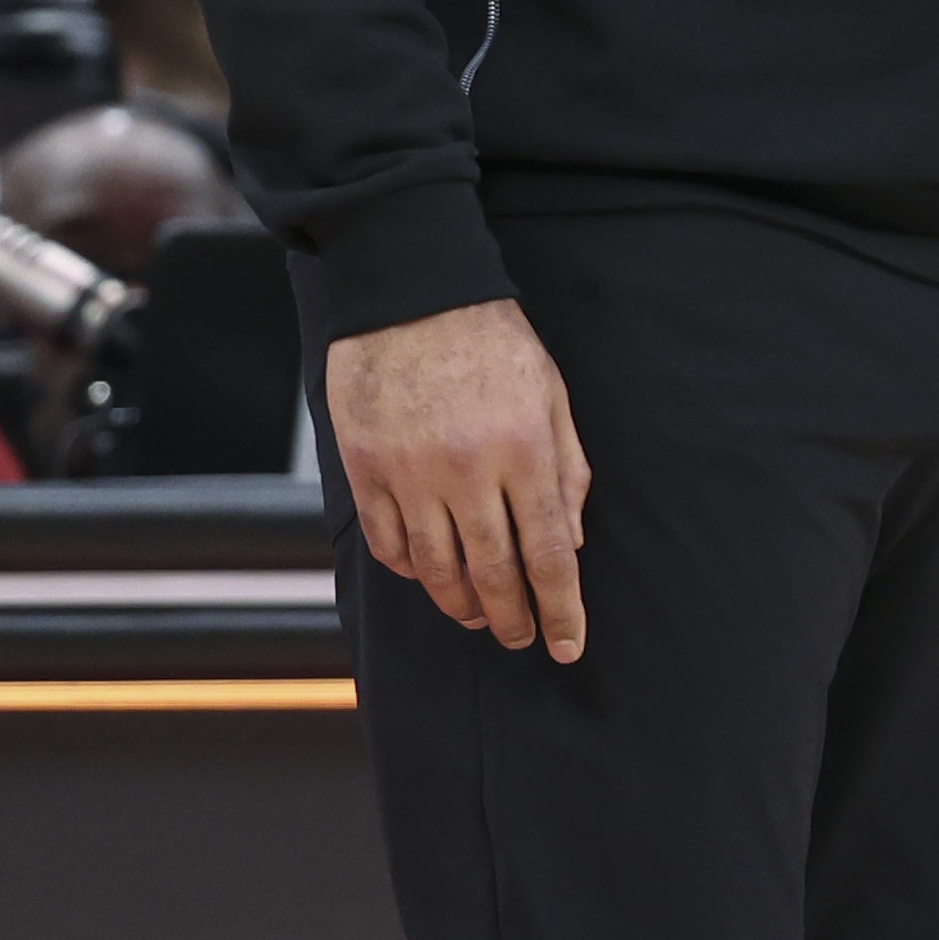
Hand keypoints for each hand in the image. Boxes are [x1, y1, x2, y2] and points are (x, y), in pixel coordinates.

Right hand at [327, 299, 592, 661]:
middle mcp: (467, 469)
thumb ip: (567, 469)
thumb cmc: (492, 342)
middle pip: (492, 571)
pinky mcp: (366, 470)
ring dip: (461, 605)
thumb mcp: (551, 394)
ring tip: (480, 618)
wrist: (411, 295)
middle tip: (523, 639)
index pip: (549, 551)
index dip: (561, 606)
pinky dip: (411, 572)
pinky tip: (430, 578)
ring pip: (436, 568)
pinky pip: (388, 543)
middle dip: (513, 618)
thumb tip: (572, 543)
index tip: (568, 644)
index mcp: (523, 448)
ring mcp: (410, 473)